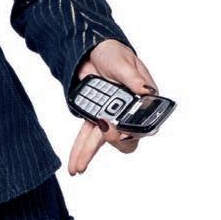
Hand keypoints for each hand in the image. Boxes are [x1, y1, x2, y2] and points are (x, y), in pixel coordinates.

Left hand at [68, 39, 158, 174]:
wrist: (92, 51)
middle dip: (112, 140)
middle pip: (125, 137)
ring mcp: (111, 117)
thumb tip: (145, 90)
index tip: (121, 130)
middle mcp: (128, 112)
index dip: (134, 132)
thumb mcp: (122, 62)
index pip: (143, 123)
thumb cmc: (113, 53)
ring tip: (79, 169)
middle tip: (103, 131)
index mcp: (143, 100)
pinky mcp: (94, 117)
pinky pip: (87, 136)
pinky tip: (74, 166)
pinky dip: (80, 150)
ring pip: (102, 141)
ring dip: (90, 154)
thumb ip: (132, 77)